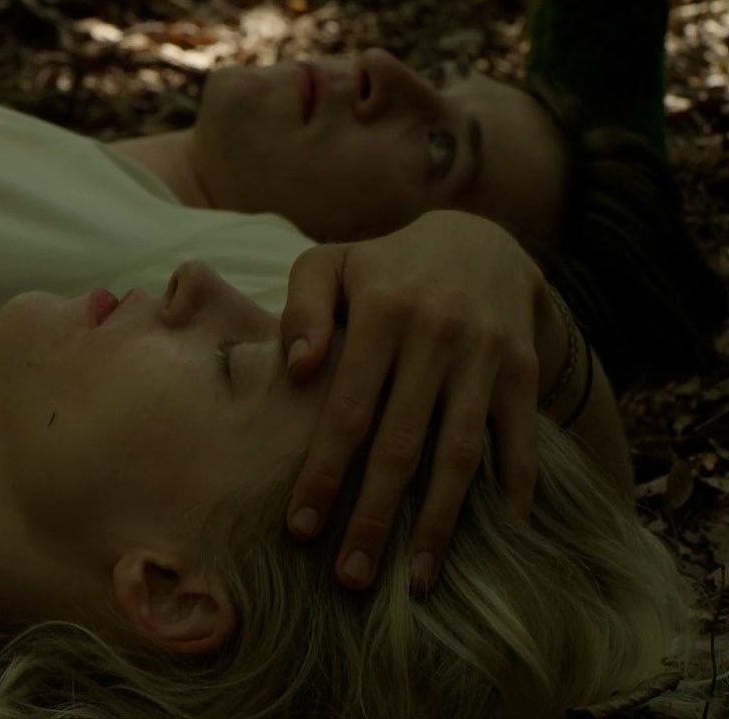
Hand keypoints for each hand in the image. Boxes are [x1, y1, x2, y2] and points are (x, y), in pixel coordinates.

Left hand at [280, 210, 544, 593]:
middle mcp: (438, 334)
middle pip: (404, 444)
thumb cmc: (381, 269)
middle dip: (376, 516)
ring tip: (417, 578)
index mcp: (383, 312)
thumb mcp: (329, 265)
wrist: (479, 242)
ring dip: (442, 521)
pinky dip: (514, 491)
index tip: (301, 528)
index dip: (325, 472)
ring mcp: (488, 354)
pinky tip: (501, 540)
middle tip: (351, 577)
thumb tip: (296, 366)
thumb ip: (303, 309)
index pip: (347, 409)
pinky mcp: (524, 369)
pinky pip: (520, 440)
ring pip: (462, 453)